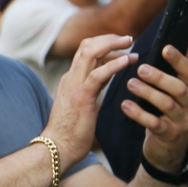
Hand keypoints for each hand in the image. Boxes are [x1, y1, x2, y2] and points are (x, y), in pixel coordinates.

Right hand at [43, 33, 136, 167]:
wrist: (57, 147)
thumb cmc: (70, 131)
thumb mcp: (83, 102)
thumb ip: (93, 86)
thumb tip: (106, 76)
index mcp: (71, 79)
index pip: (86, 51)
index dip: (104, 43)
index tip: (122, 45)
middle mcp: (71, 77)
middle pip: (87, 45)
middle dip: (109, 38)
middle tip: (128, 38)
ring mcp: (74, 85)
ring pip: (90, 52)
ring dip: (112, 44)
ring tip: (130, 44)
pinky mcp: (81, 97)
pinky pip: (98, 74)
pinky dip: (114, 64)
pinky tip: (127, 61)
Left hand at [122, 43, 187, 172]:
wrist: (169, 149)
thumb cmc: (171, 113)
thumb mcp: (180, 92)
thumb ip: (182, 70)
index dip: (179, 59)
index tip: (165, 47)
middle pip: (179, 88)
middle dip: (160, 77)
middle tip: (141, 68)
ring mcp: (183, 121)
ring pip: (167, 105)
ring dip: (148, 93)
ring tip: (130, 83)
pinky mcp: (170, 135)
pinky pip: (154, 123)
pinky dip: (139, 114)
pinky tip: (125, 106)